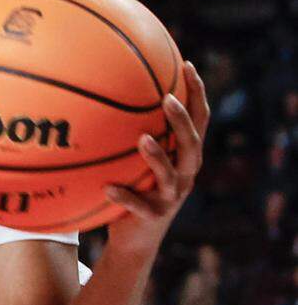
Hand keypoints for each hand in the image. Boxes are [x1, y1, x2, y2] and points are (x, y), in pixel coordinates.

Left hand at [104, 61, 209, 255]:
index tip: (186, 65)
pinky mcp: (153, 217)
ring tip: (143, 139)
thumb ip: (132, 130)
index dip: (197, 94)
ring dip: (157, 157)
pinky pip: (139, 206)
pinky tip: (107, 189)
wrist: (135, 239)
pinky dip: (124, 197)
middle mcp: (184, 174)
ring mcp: (170, 197)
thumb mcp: (137, 158)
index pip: (199, 120)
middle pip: (192, 144)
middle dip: (182, 121)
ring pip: (171, 175)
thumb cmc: (135, 187)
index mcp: (185, 156)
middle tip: (167, 99)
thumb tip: (105, 88)